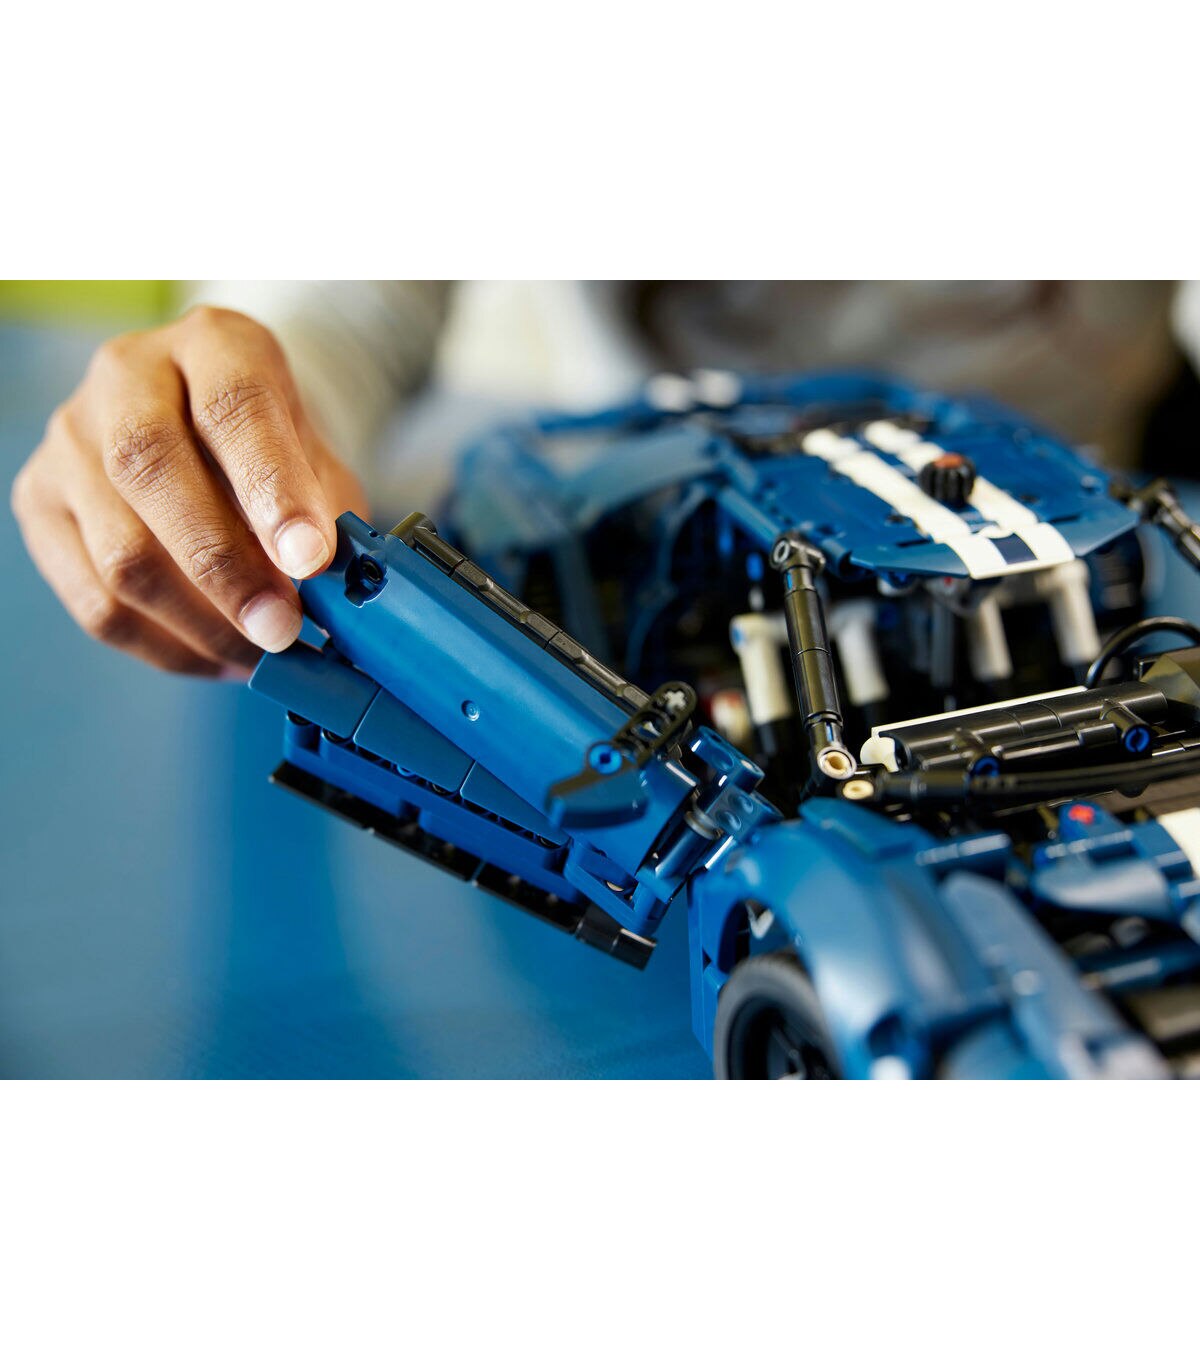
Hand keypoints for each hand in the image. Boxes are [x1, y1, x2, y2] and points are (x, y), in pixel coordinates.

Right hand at [10, 306, 368, 677]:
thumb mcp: (319, 462)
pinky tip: (220, 657)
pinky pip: (96, 603)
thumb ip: (324, 515)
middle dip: (225, 569)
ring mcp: (70, 438)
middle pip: (151, 471)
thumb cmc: (277, 452)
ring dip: (200, 623)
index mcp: (212, 344)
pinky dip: (168, 646)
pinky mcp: (41, 504)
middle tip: (282, 629)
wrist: (218, 434)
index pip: (232, 405)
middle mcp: (126, 375)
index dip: (272, 487)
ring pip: (119, 553)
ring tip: (261, 652)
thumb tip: (321, 589)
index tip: (310, 558)